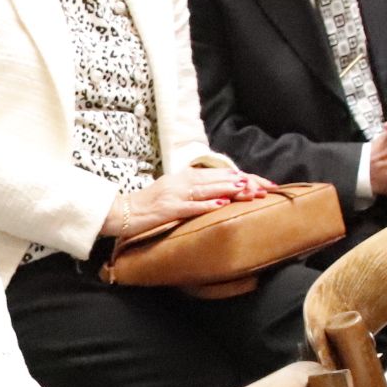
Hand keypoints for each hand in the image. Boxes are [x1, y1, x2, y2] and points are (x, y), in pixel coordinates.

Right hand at [112, 164, 261, 236]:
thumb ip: (195, 190)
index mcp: (185, 176)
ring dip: (229, 190)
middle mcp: (181, 181)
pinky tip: (222, 205)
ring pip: (207, 189)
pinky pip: (190, 206)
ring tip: (249, 191)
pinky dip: (207, 205)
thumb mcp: (174, 192)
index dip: (243, 178)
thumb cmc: (149, 205)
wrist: (121, 213)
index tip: (264, 184)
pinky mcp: (167, 209)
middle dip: (243, 183)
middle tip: (265, 188)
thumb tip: (222, 192)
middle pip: (217, 179)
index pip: (219, 173)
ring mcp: (174, 194)